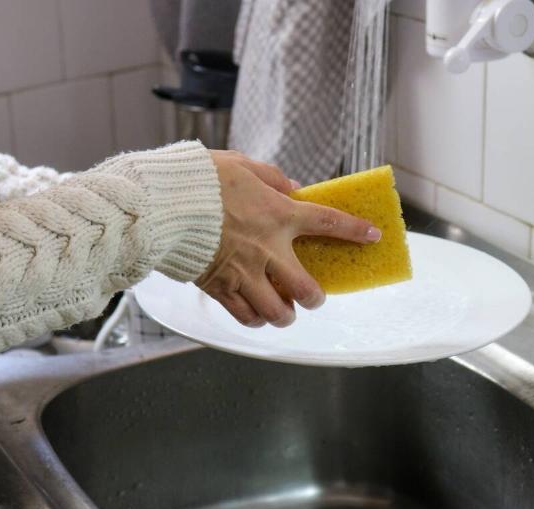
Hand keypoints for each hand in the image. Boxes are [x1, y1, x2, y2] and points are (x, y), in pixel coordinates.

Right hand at [196, 151, 380, 327]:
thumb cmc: (199, 180)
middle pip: (306, 289)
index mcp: (277, 214)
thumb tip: (291, 187)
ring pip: (278, 312)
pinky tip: (255, 313)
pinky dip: (254, 319)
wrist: (161, 204)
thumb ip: (271, 178)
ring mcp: (244, 273)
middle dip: (315, 297)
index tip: (373, 236)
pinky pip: (246, 316)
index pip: (327, 222)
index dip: (354, 230)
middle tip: (313, 296)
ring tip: (282, 309)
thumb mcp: (240, 165)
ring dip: (285, 314)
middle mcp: (267, 249)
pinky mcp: (220, 289)